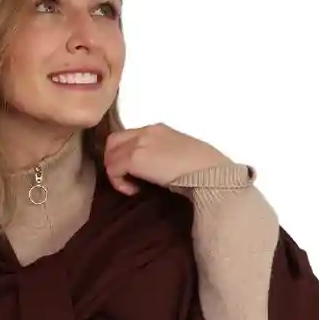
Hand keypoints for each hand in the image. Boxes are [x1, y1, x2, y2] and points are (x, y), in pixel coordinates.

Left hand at [103, 123, 232, 195]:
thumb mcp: (180, 152)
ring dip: (116, 173)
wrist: (208, 171)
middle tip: (126, 179)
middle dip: (114, 161)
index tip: (136, 172)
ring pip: (110, 156)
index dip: (124, 153)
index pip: (128, 136)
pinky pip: (113, 170)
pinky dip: (119, 183)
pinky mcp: (135, 158)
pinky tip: (133, 190)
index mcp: (158, 129)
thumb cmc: (204, 167)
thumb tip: (154, 167)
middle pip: (113, 142)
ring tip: (131, 186)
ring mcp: (139, 143)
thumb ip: (163, 153)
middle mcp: (146, 131)